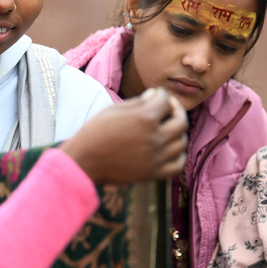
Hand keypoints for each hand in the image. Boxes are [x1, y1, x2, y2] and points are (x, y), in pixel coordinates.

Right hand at [62, 88, 188, 184]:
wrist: (84, 161)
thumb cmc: (95, 132)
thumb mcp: (114, 110)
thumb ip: (138, 102)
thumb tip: (155, 95)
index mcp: (145, 118)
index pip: (165, 101)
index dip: (161, 94)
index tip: (156, 95)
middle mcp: (155, 137)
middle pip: (181, 121)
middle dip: (176, 110)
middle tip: (169, 108)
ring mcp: (156, 157)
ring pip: (182, 142)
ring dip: (178, 132)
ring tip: (169, 128)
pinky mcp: (153, 173)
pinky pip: (178, 164)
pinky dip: (179, 156)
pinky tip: (171, 149)